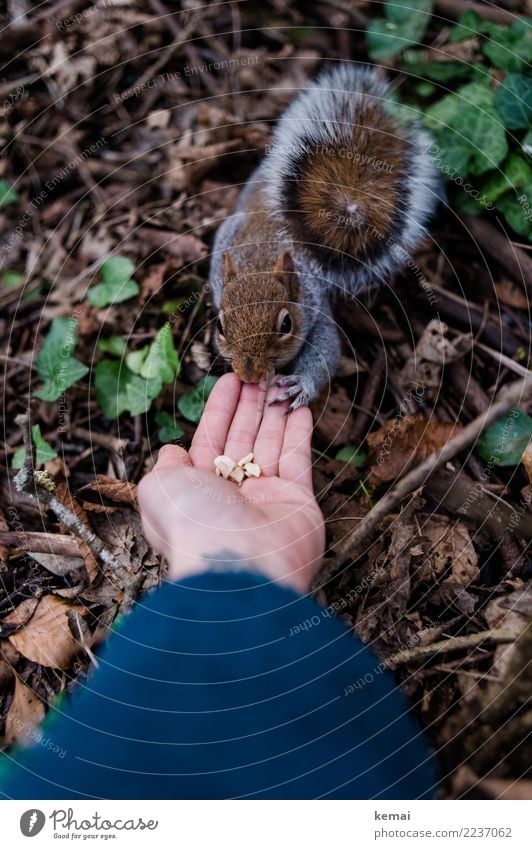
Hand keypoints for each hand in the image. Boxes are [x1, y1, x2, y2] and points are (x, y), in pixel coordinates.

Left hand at [138, 374, 324, 592]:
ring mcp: (267, 498)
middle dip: (249, 405)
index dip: (220, 410)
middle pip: (242, 439)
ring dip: (275, 412)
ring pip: (271, 445)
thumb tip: (172, 452)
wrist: (238, 566)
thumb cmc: (193, 524)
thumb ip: (165, 466)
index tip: (230, 380)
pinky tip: (300, 406)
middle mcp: (232, 494)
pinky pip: (299, 459)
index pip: (210, 440)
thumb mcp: (158, 488)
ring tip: (279, 381)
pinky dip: (299, 432)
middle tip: (258, 373)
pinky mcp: (298, 502)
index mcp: (198, 490)